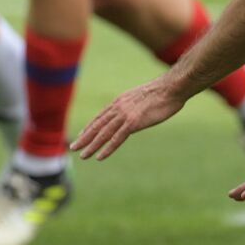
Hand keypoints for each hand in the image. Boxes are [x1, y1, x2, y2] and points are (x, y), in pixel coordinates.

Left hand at [70, 78, 185, 160]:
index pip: (101, 116)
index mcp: (120, 101)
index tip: (82, 135)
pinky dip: (107, 148)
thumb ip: (136, 106)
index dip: (90, 127)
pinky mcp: (133, 122)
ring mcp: (125, 115)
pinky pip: (117, 138)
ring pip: (103, 133)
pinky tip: (99, 157)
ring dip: (91, 145)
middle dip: (85, 137)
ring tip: (82, 155)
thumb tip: (137, 111)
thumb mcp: (144, 97)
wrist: (171, 88)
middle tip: (73, 147)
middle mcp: (118, 108)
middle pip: (98, 125)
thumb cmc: (164, 92)